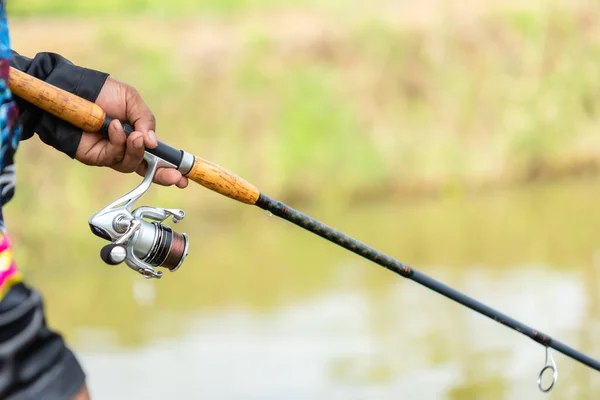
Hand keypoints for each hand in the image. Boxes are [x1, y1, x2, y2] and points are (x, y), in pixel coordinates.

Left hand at [74, 76, 188, 188]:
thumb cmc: (103, 93)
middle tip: (174, 176)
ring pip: (132, 164)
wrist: (75, 90)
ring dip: (136, 150)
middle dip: (162, 174)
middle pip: (147, 169)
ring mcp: (112, 154)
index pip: (157, 156)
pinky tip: (113, 127)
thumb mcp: (131, 101)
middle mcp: (127, 148)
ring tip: (133, 134)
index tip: (183, 176)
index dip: (170, 167)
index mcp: (139, 136)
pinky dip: (118, 143)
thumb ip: (145, 120)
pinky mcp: (96, 157)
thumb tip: (153, 143)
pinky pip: (114, 157)